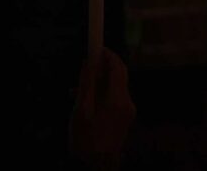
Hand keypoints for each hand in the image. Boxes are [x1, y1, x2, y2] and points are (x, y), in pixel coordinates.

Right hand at [69, 48, 135, 168]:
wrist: (97, 166)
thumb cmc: (87, 140)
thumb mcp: (81, 111)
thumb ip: (86, 85)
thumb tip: (89, 63)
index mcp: (118, 100)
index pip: (118, 68)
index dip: (108, 54)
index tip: (97, 46)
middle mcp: (127, 103)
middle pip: (119, 76)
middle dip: (103, 67)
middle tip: (87, 65)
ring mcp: (128, 111)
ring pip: (115, 87)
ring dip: (100, 82)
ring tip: (79, 88)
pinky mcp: (125, 117)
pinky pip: (115, 98)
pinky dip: (103, 93)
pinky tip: (87, 101)